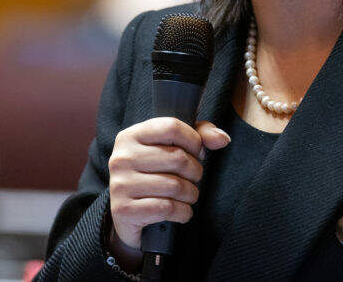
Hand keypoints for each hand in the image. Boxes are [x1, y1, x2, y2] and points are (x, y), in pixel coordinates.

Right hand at [108, 118, 230, 249]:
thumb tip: (223, 139)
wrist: (128, 215)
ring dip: (191, 194)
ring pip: (175, 186)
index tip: (196, 153)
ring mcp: (120, 184)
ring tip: (189, 195)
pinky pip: (167, 208)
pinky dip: (183, 212)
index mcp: (130, 136)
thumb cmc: (154, 174)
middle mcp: (121, 158)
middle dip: (195, 171)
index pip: (172, 127)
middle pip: (177, 158)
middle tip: (194, 178)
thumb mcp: (172, 147)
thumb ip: (200, 135)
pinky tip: (181, 212)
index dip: (193, 141)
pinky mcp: (123, 210)